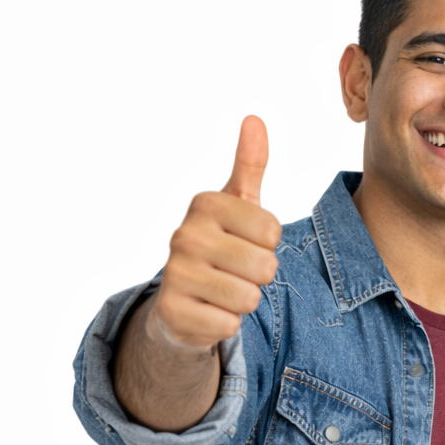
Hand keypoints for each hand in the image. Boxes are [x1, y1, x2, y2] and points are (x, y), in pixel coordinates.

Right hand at [148, 115, 282, 347]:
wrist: (180, 300)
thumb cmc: (220, 245)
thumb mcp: (236, 204)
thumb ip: (250, 165)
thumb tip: (254, 119)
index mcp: (204, 204)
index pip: (272, 232)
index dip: (268, 245)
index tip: (245, 242)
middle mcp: (184, 235)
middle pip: (265, 267)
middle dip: (260, 276)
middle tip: (235, 271)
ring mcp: (174, 274)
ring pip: (249, 298)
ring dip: (244, 301)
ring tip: (223, 290)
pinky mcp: (172, 312)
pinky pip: (229, 325)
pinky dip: (225, 324)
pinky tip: (208, 311)